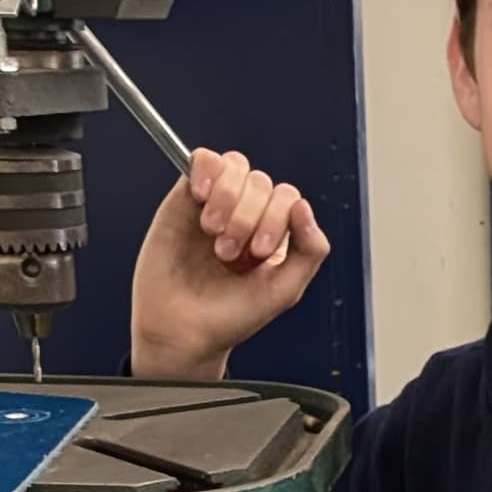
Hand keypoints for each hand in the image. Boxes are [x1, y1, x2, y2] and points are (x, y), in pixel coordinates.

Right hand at [130, 148, 330, 378]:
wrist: (181, 331)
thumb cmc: (230, 317)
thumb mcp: (284, 292)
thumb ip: (310, 251)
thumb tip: (303, 207)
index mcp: (274, 234)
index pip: (288, 198)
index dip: (276, 218)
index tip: (258, 252)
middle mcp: (247, 214)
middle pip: (262, 182)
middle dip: (248, 217)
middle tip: (227, 253)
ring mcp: (216, 203)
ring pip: (235, 167)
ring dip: (227, 198)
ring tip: (212, 233)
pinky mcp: (184, 198)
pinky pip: (202, 160)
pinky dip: (206, 170)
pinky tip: (202, 198)